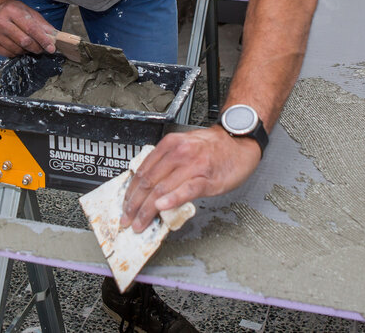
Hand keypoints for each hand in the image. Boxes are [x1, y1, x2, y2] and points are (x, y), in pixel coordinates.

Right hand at [0, 0, 57, 56]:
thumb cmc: (13, 10)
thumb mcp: (29, 12)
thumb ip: (42, 24)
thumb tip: (54, 37)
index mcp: (12, 11)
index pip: (31, 28)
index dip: (43, 40)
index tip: (51, 48)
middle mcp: (0, 21)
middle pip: (24, 41)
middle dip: (36, 47)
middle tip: (41, 48)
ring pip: (17, 50)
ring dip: (26, 51)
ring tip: (28, 45)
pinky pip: (8, 54)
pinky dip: (17, 53)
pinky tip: (18, 46)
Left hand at [120, 125, 261, 231]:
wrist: (239, 141)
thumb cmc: (214, 147)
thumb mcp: (184, 147)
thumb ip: (167, 164)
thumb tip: (150, 188)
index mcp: (170, 145)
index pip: (142, 171)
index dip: (130, 192)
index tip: (125, 206)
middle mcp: (178, 153)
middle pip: (148, 182)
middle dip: (134, 205)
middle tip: (127, 219)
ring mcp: (193, 165)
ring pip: (162, 189)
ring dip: (147, 209)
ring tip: (140, 223)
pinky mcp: (207, 177)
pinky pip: (186, 190)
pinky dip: (172, 199)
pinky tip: (162, 208)